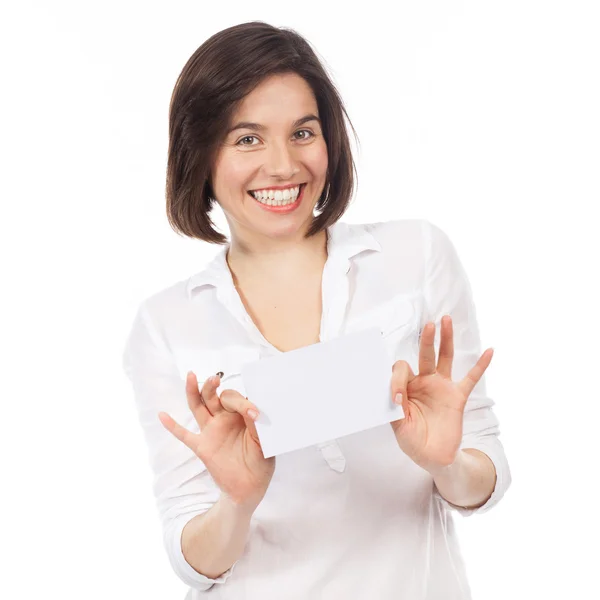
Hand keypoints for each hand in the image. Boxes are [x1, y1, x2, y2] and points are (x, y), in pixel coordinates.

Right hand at [158, 371, 275, 509]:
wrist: (250, 488)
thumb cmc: (261, 462)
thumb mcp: (264, 442)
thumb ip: (257, 426)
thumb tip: (252, 411)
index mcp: (241, 415)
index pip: (235, 399)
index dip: (242, 403)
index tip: (254, 414)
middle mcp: (225, 419)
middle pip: (214, 396)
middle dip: (212, 386)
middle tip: (215, 379)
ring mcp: (211, 431)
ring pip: (199, 406)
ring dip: (194, 391)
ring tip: (191, 376)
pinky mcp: (202, 446)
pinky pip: (184, 435)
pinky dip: (173, 426)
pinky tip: (162, 415)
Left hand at [390, 315, 493, 472]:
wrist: (433, 457)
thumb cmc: (412, 440)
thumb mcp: (398, 425)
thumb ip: (396, 408)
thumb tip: (396, 394)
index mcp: (406, 386)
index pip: (402, 369)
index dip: (398, 380)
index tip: (397, 399)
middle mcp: (424, 382)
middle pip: (425, 354)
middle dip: (426, 339)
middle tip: (427, 325)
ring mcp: (442, 387)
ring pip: (444, 358)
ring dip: (445, 340)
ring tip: (446, 320)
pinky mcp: (457, 397)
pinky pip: (470, 378)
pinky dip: (480, 365)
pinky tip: (489, 351)